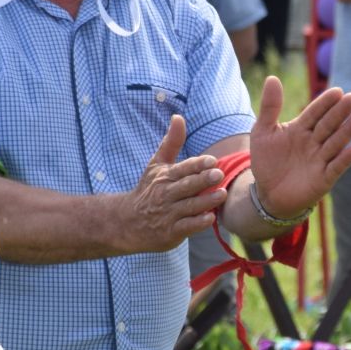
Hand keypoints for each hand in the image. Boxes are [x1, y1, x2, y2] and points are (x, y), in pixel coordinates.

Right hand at [118, 115, 226, 252]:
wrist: (128, 222)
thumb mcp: (156, 165)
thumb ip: (171, 143)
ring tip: (222, 194)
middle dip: (203, 180)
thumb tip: (178, 117)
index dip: (198, 164)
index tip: (212, 160)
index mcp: (165, 177)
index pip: (183, 169)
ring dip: (206, 200)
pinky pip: (187, 226)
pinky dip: (198, 222)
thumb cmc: (148, 190)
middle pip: (188, 185)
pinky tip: (211, 217)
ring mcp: (168, 214)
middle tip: (219, 174)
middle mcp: (166, 194)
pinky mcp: (171, 232)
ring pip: (190, 206)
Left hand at [247, 77, 350, 223]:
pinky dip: (346, 159)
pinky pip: (336, 167)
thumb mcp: (262, 132)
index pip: (315, 112)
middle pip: (329, 124)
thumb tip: (272, 78)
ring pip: (336, 142)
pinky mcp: (324, 178)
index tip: (337, 91)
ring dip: (348, 131)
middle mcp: (314, 142)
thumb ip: (269, 107)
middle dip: (340, 112)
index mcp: (301, 128)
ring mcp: (321, 159)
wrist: (267, 194)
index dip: (325, 102)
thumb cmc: (267, 162)